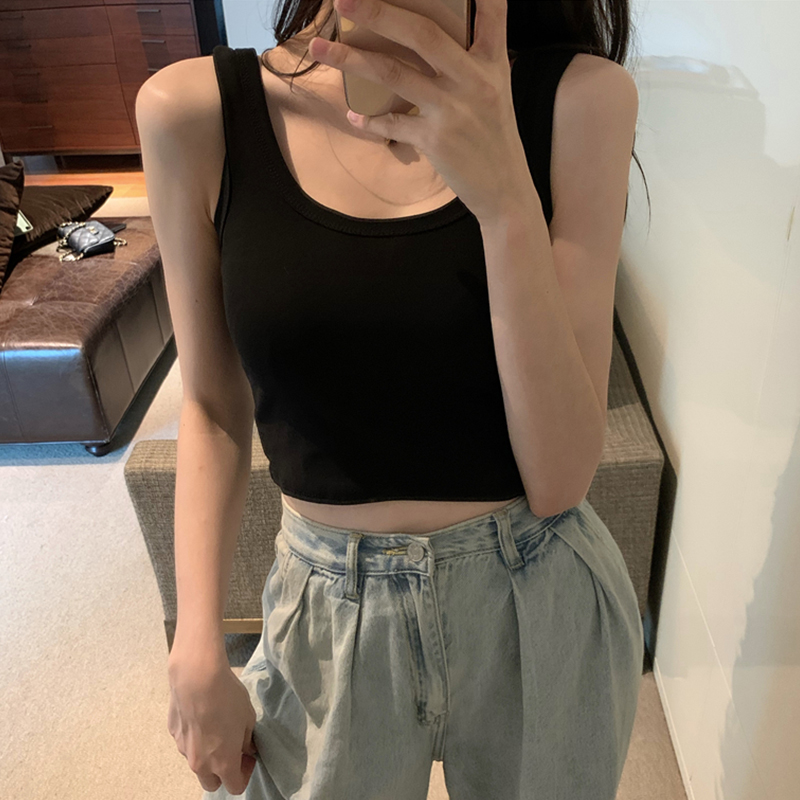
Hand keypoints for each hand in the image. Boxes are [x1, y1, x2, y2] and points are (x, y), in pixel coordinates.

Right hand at [167, 654, 258, 793]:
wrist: (197, 677)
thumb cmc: (227, 697)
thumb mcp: (248, 717)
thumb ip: (247, 739)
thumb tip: (246, 748)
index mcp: (223, 763)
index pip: (235, 787)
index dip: (245, 774)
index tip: (248, 757)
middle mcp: (200, 763)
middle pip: (212, 783)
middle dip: (223, 772)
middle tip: (233, 749)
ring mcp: (184, 749)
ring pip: (197, 763)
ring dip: (208, 754)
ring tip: (217, 728)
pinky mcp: (174, 734)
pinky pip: (187, 743)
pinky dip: (196, 738)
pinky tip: (203, 715)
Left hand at [309, 0, 532, 223]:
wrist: (504, 189)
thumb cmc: (494, 138)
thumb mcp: (495, 91)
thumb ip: (471, 61)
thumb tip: (427, 38)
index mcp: (491, 63)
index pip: (491, 13)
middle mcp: (474, 81)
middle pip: (422, 35)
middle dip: (378, 12)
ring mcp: (453, 110)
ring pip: (393, 74)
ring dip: (351, 59)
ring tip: (320, 47)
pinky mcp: (435, 140)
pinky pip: (392, 123)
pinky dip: (370, 120)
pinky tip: (355, 116)